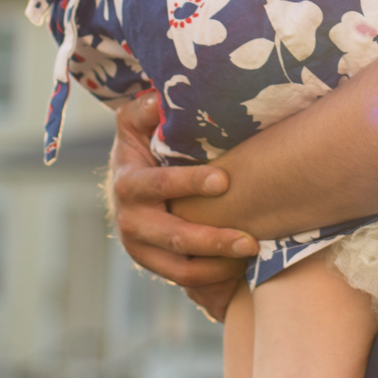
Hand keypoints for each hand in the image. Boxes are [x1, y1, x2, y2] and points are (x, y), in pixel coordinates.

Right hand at [107, 93, 257, 321]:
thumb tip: (161, 97)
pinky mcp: (155, 266)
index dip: (190, 183)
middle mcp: (131, 222)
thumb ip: (147, 109)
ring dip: (218, 266)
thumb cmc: (141, 148)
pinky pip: (185, 281)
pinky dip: (214, 279)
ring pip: (180, 269)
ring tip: (252, 254)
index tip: (224, 180)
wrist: (125, 186)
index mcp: (128, 184)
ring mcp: (141, 249)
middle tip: (250, 240)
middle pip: (173, 238)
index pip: (158, 185)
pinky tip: (242, 267)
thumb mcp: (136, 122)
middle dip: (213, 241)